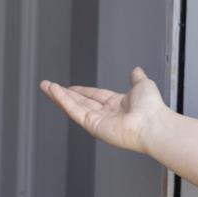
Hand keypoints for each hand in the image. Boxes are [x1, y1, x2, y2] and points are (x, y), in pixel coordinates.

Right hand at [39, 67, 169, 153]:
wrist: (152, 123)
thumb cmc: (152, 108)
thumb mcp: (143, 85)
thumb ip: (136, 78)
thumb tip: (136, 70)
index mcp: (118, 105)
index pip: (95, 96)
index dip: (82, 90)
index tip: (69, 87)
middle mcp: (106, 114)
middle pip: (81, 101)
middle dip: (64, 94)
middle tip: (48, 86)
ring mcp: (98, 122)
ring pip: (74, 106)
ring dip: (58, 96)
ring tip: (45, 86)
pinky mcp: (92, 126)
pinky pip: (75, 111)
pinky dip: (63, 101)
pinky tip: (54, 91)